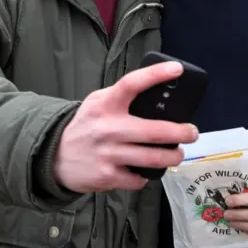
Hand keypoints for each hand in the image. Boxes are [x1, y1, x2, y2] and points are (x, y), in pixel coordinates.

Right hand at [53, 61, 198, 192]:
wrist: (54, 156)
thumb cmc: (87, 125)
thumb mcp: (98, 103)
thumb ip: (122, 97)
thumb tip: (159, 93)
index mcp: (106, 104)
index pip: (132, 83)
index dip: (156, 74)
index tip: (177, 69)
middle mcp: (108, 128)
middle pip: (154, 130)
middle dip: (180, 133)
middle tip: (192, 132)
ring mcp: (108, 153)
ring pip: (152, 158)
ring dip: (172, 157)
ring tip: (178, 154)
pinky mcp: (108, 176)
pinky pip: (139, 178)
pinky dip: (147, 175)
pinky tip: (147, 170)